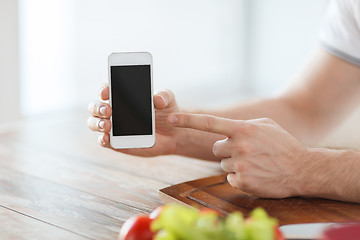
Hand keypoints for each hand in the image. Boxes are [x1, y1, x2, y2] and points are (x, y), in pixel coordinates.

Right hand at [88, 84, 180, 156]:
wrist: (173, 133)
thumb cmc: (167, 112)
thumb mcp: (168, 100)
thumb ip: (163, 96)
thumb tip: (157, 99)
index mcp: (122, 96)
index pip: (106, 90)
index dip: (104, 89)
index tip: (106, 92)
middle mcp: (113, 110)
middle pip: (95, 107)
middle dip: (98, 107)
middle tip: (108, 110)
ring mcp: (113, 127)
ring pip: (94, 123)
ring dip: (97, 123)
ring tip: (107, 125)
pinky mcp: (116, 142)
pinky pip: (103, 141)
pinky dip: (102, 139)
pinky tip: (106, 138)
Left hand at [168, 113, 308, 197]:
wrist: (302, 169)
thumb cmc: (283, 145)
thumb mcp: (266, 125)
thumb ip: (244, 124)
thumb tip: (226, 129)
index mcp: (243, 129)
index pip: (209, 123)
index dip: (188, 121)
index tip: (170, 119)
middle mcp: (239, 146)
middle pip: (216, 148)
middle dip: (226, 149)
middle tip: (246, 151)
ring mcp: (240, 165)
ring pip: (223, 164)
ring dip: (234, 163)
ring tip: (255, 163)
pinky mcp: (242, 181)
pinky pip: (229, 178)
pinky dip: (239, 177)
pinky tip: (255, 173)